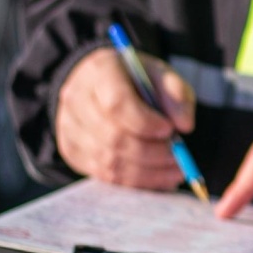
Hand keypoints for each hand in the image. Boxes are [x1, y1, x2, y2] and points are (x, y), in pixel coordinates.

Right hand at [55, 48, 194, 187]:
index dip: (144, 122)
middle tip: (179, 157)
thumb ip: (176, 94)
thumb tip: (184, 125)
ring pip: (109, 161)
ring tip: (176, 171)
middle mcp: (76, 99)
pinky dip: (136, 181)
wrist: (100, 85)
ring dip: (147, 172)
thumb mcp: (160, 74)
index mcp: (100, 70)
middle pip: (113, 137)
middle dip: (151, 152)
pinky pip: (104, 175)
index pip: (116, 103)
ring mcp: (69, 127)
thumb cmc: (135, 79)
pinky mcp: (71, 151)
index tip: (169, 130)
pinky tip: (159, 177)